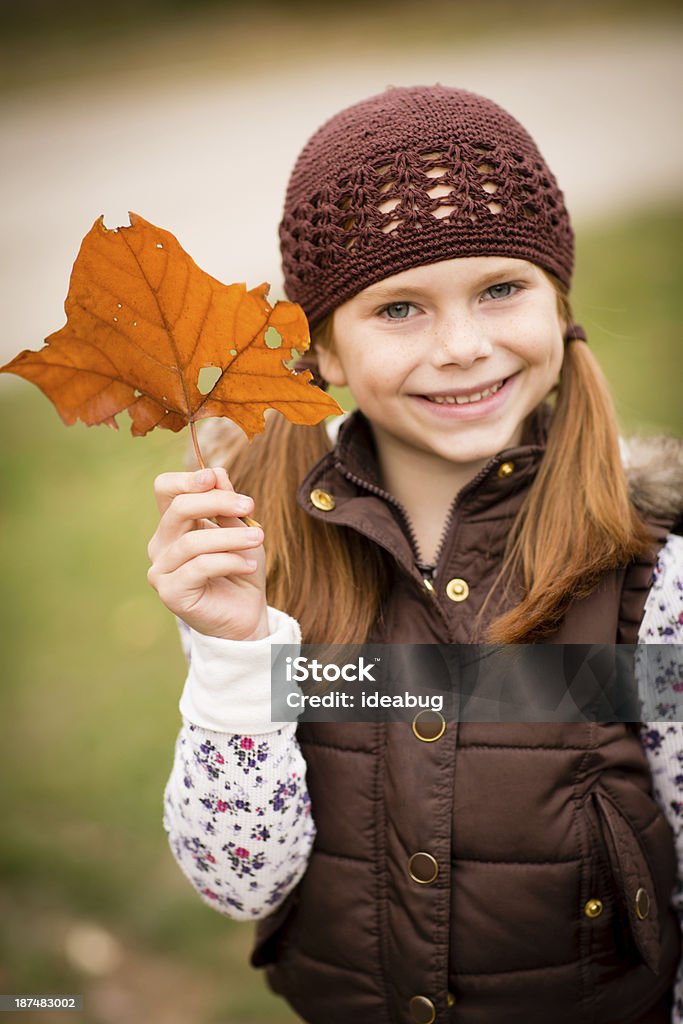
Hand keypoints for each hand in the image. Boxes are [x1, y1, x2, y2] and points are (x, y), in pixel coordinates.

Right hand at [147, 467, 268, 640]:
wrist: (246, 614)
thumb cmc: (240, 569)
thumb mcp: (240, 530)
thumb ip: (226, 504)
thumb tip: (216, 472)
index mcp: (174, 524)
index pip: (165, 489)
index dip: (187, 479)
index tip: (216, 477)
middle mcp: (161, 544)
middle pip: (178, 509)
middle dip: (216, 502)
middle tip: (249, 506)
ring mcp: (161, 569)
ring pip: (192, 541)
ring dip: (231, 537)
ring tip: (258, 539)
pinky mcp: (170, 592)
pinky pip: (199, 567)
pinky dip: (229, 561)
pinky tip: (249, 565)